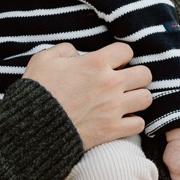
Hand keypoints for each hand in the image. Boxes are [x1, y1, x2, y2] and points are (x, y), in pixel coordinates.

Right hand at [22, 42, 151, 150]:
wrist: (33, 127)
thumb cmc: (37, 91)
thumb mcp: (43, 59)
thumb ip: (64, 50)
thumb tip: (77, 54)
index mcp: (95, 63)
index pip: (126, 51)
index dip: (120, 55)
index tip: (112, 62)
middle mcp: (110, 84)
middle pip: (145, 74)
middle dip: (136, 76)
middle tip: (123, 81)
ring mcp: (113, 108)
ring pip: (146, 98)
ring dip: (137, 98)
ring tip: (125, 100)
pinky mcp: (112, 130)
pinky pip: (139, 124)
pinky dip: (133, 122)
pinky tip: (121, 119)